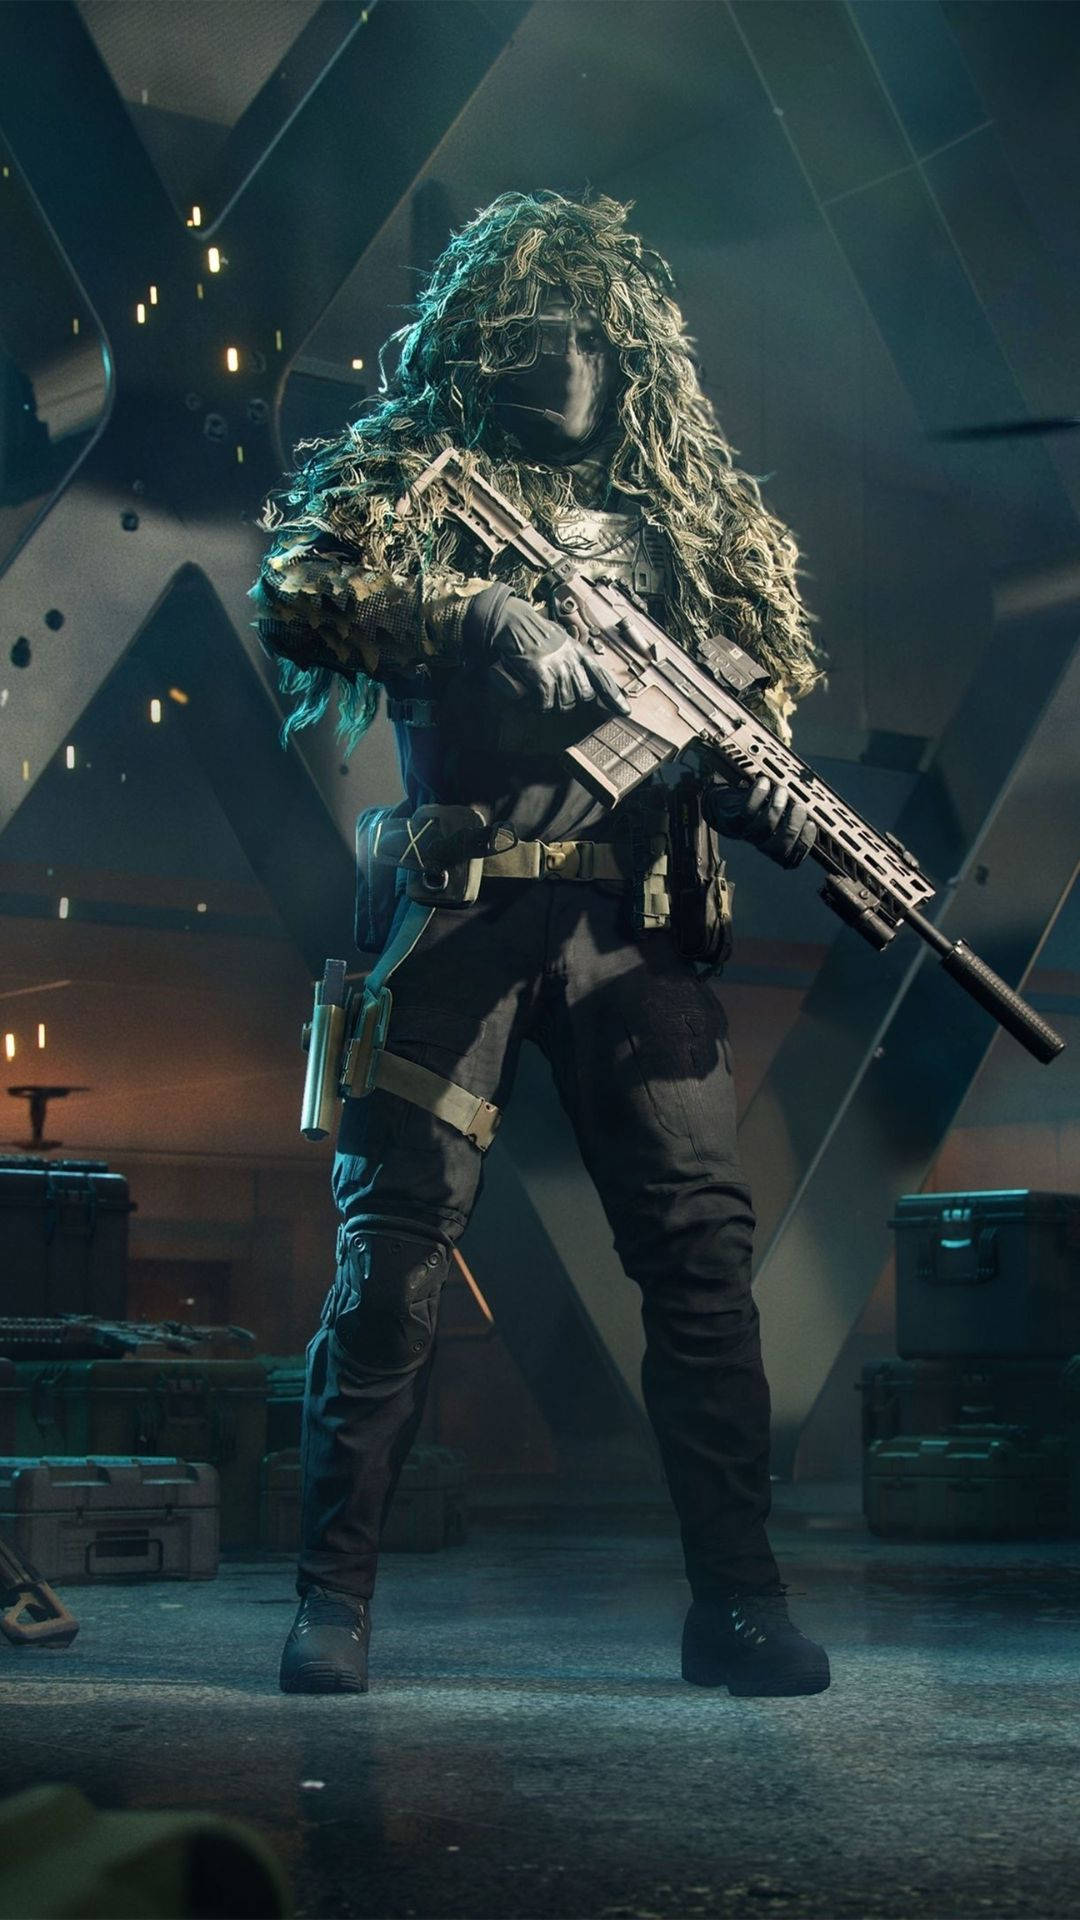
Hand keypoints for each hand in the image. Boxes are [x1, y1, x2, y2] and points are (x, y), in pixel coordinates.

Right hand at [463, 582, 629, 715]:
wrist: (516, 624)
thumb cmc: (537, 633)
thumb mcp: (563, 641)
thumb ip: (573, 656)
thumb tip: (581, 675)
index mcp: (579, 652)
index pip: (602, 677)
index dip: (615, 697)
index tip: (625, 711)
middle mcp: (572, 660)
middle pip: (585, 694)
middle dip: (573, 701)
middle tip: (558, 698)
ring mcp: (558, 668)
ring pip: (566, 702)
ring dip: (555, 707)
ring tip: (543, 701)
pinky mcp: (542, 675)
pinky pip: (547, 703)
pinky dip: (540, 708)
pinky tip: (534, 704)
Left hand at [704, 774, 816, 868]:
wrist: (724, 804)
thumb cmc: (759, 807)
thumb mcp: (779, 814)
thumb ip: (794, 814)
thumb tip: (814, 805)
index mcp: (776, 847)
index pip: (791, 858)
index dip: (804, 844)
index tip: (812, 824)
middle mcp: (761, 844)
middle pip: (779, 848)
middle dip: (793, 826)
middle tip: (800, 806)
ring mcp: (747, 834)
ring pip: (764, 828)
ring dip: (777, 807)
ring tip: (782, 790)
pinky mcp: (732, 820)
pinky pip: (746, 812)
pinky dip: (757, 795)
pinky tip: (764, 782)